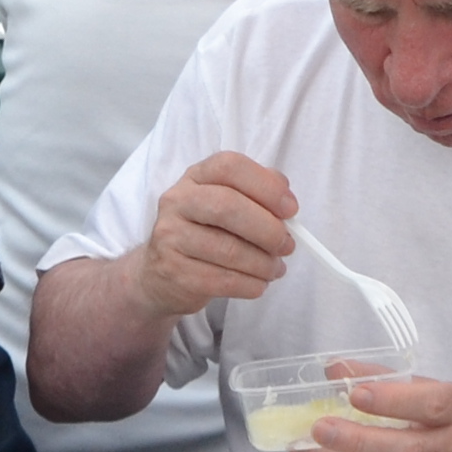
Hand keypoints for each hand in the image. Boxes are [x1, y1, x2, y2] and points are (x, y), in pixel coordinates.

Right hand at [127, 152, 298, 323]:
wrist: (160, 273)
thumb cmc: (205, 232)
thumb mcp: (225, 202)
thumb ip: (257, 192)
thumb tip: (286, 198)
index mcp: (196, 176)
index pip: (230, 167)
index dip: (265, 186)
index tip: (291, 209)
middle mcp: (178, 201)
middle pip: (228, 207)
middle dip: (267, 229)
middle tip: (288, 245)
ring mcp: (171, 237)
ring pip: (228, 250)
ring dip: (263, 264)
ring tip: (275, 268)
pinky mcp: (174, 272)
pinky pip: (222, 280)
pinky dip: (250, 285)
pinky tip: (258, 284)